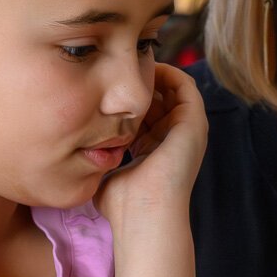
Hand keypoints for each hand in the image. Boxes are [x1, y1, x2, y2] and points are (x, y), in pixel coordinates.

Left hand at [96, 63, 206, 226]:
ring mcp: (187, 129)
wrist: (144, 213)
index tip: (102, 83)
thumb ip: (101, 157)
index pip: (142, 112)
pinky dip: (167, 72)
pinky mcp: (194, 122)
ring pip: (172, 87)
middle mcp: (173, 136)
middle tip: (115, 67)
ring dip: (152, 73)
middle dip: (137, 81)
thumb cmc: (123, 203)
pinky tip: (144, 69)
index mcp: (154, 147)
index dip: (124, 95)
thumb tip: (81, 152)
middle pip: (158, 96)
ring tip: (130, 63)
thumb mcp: (108, 172)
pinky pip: (185, 85)